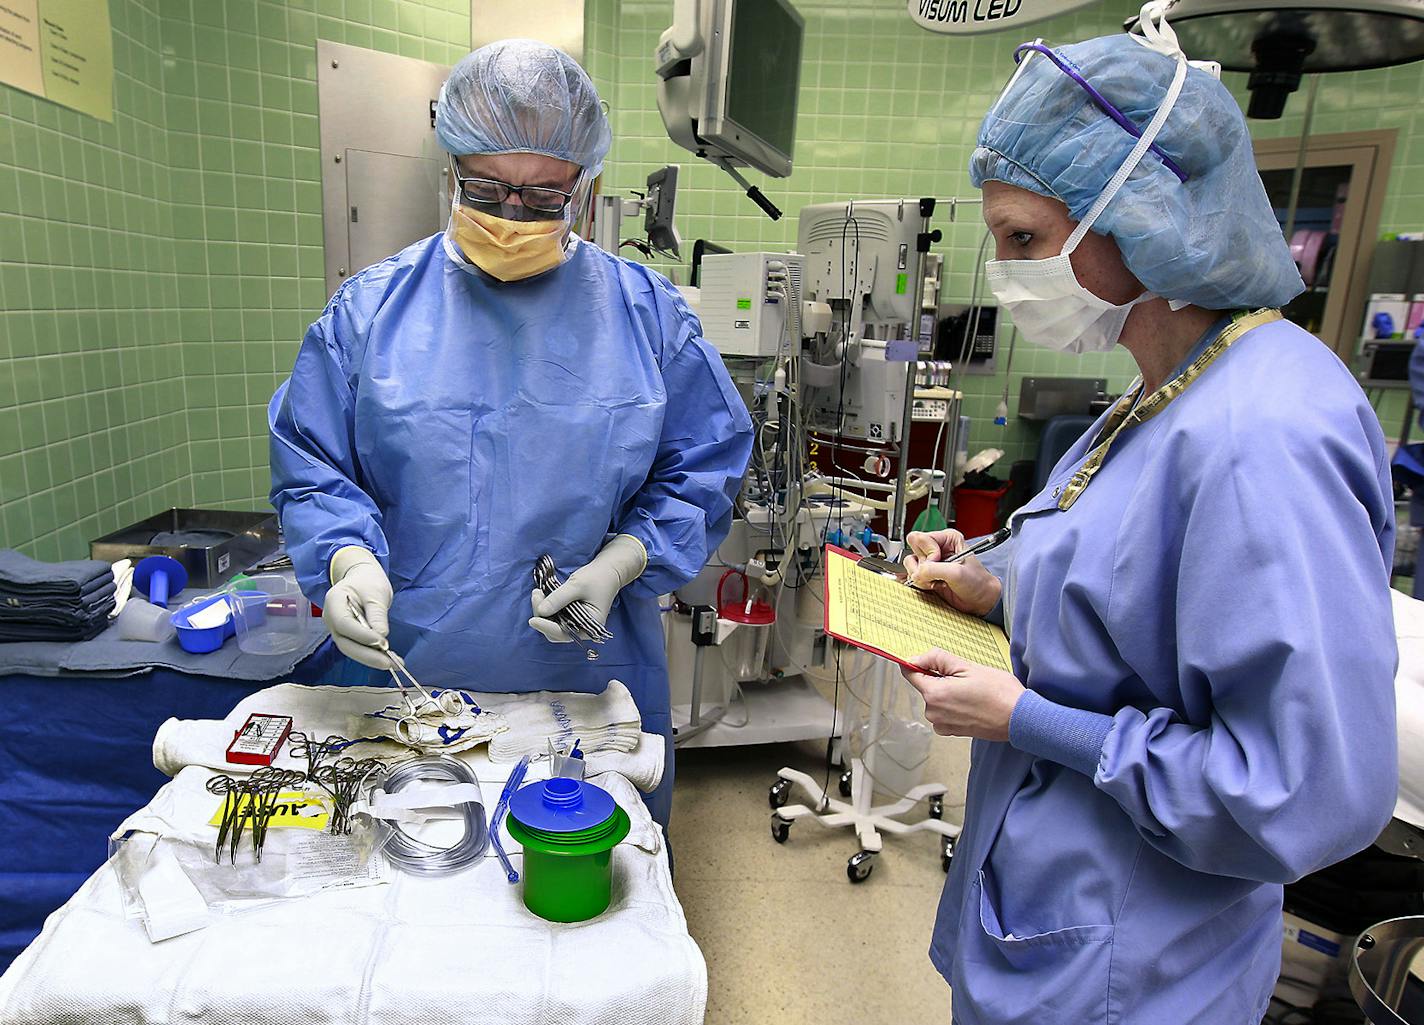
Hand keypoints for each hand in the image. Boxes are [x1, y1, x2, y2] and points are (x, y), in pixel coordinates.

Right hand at [323, 547, 393, 669]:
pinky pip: (357, 648)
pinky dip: (372, 655)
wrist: (362, 579)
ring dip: (371, 659)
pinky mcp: (347, 636)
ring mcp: (337, 630)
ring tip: (393, 664)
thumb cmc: (368, 582)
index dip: (363, 636)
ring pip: (351, 649)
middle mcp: (331, 619)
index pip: (345, 624)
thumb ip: (377, 614)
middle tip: (389, 663)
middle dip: (367, 655)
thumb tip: (381, 636)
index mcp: (334, 602)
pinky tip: (388, 659)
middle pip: (345, 643)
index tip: (383, 643)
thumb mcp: (376, 592)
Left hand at [529, 535, 645, 643]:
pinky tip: (542, 595)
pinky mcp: (570, 617)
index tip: (532, 620)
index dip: (546, 627)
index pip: (563, 633)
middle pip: (554, 632)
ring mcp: (576, 624)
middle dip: (542, 616)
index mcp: (590, 626)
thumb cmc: (596, 578)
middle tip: (536, 594)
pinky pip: (554, 618)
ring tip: (537, 592)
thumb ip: (559, 599)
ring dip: (542, 611)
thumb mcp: (577, 585)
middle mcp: (582, 629)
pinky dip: (546, 608)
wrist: (607, 571)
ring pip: (552, 625)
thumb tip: (541, 611)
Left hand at [901, 648, 1024, 741]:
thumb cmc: (999, 693)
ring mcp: (942, 724)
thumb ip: (937, 659)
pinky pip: (944, 712)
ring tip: (972, 691)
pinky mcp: (951, 731)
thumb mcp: (967, 666)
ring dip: (948, 692)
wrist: (1020, 718)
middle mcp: (934, 712)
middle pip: (925, 686)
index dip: (916, 662)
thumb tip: (914, 658)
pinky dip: (953, 705)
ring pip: (935, 699)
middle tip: (964, 676)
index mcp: (935, 694)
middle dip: (939, 677)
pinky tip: (972, 702)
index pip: (910, 673)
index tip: (924, 658)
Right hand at [904, 529, 1001, 616]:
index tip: (939, 562)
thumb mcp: (956, 573)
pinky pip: (911, 576)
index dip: (928, 553)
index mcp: (947, 538)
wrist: (979, 600)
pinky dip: (919, 584)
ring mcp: (930, 562)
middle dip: (922, 567)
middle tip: (937, 574)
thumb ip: (933, 569)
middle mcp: (937, 548)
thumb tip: (916, 572)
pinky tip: (933, 586)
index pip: (920, 538)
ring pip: (909, 565)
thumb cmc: (977, 583)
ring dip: (921, 578)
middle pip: (912, 550)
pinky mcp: (926, 575)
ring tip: (936, 582)